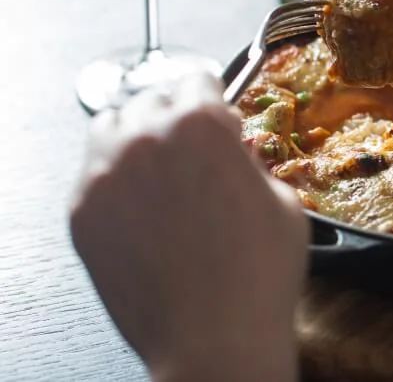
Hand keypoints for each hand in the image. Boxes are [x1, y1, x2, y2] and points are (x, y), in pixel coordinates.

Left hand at [70, 73, 308, 381]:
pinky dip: (114, 177)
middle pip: (152, 98)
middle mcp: (148, 137)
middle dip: (175, 115)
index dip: (212, 95)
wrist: (214, 338)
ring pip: (111, 125)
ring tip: (157, 167)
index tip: (213, 107)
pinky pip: (92, 173)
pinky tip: (141, 206)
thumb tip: (236, 156)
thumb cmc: (257, 275)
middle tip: (191, 146)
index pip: (197, 79)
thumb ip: (250, 163)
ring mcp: (107, 174)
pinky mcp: (83, 212)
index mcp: (202, 123)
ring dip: (136, 135)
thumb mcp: (283, 201)